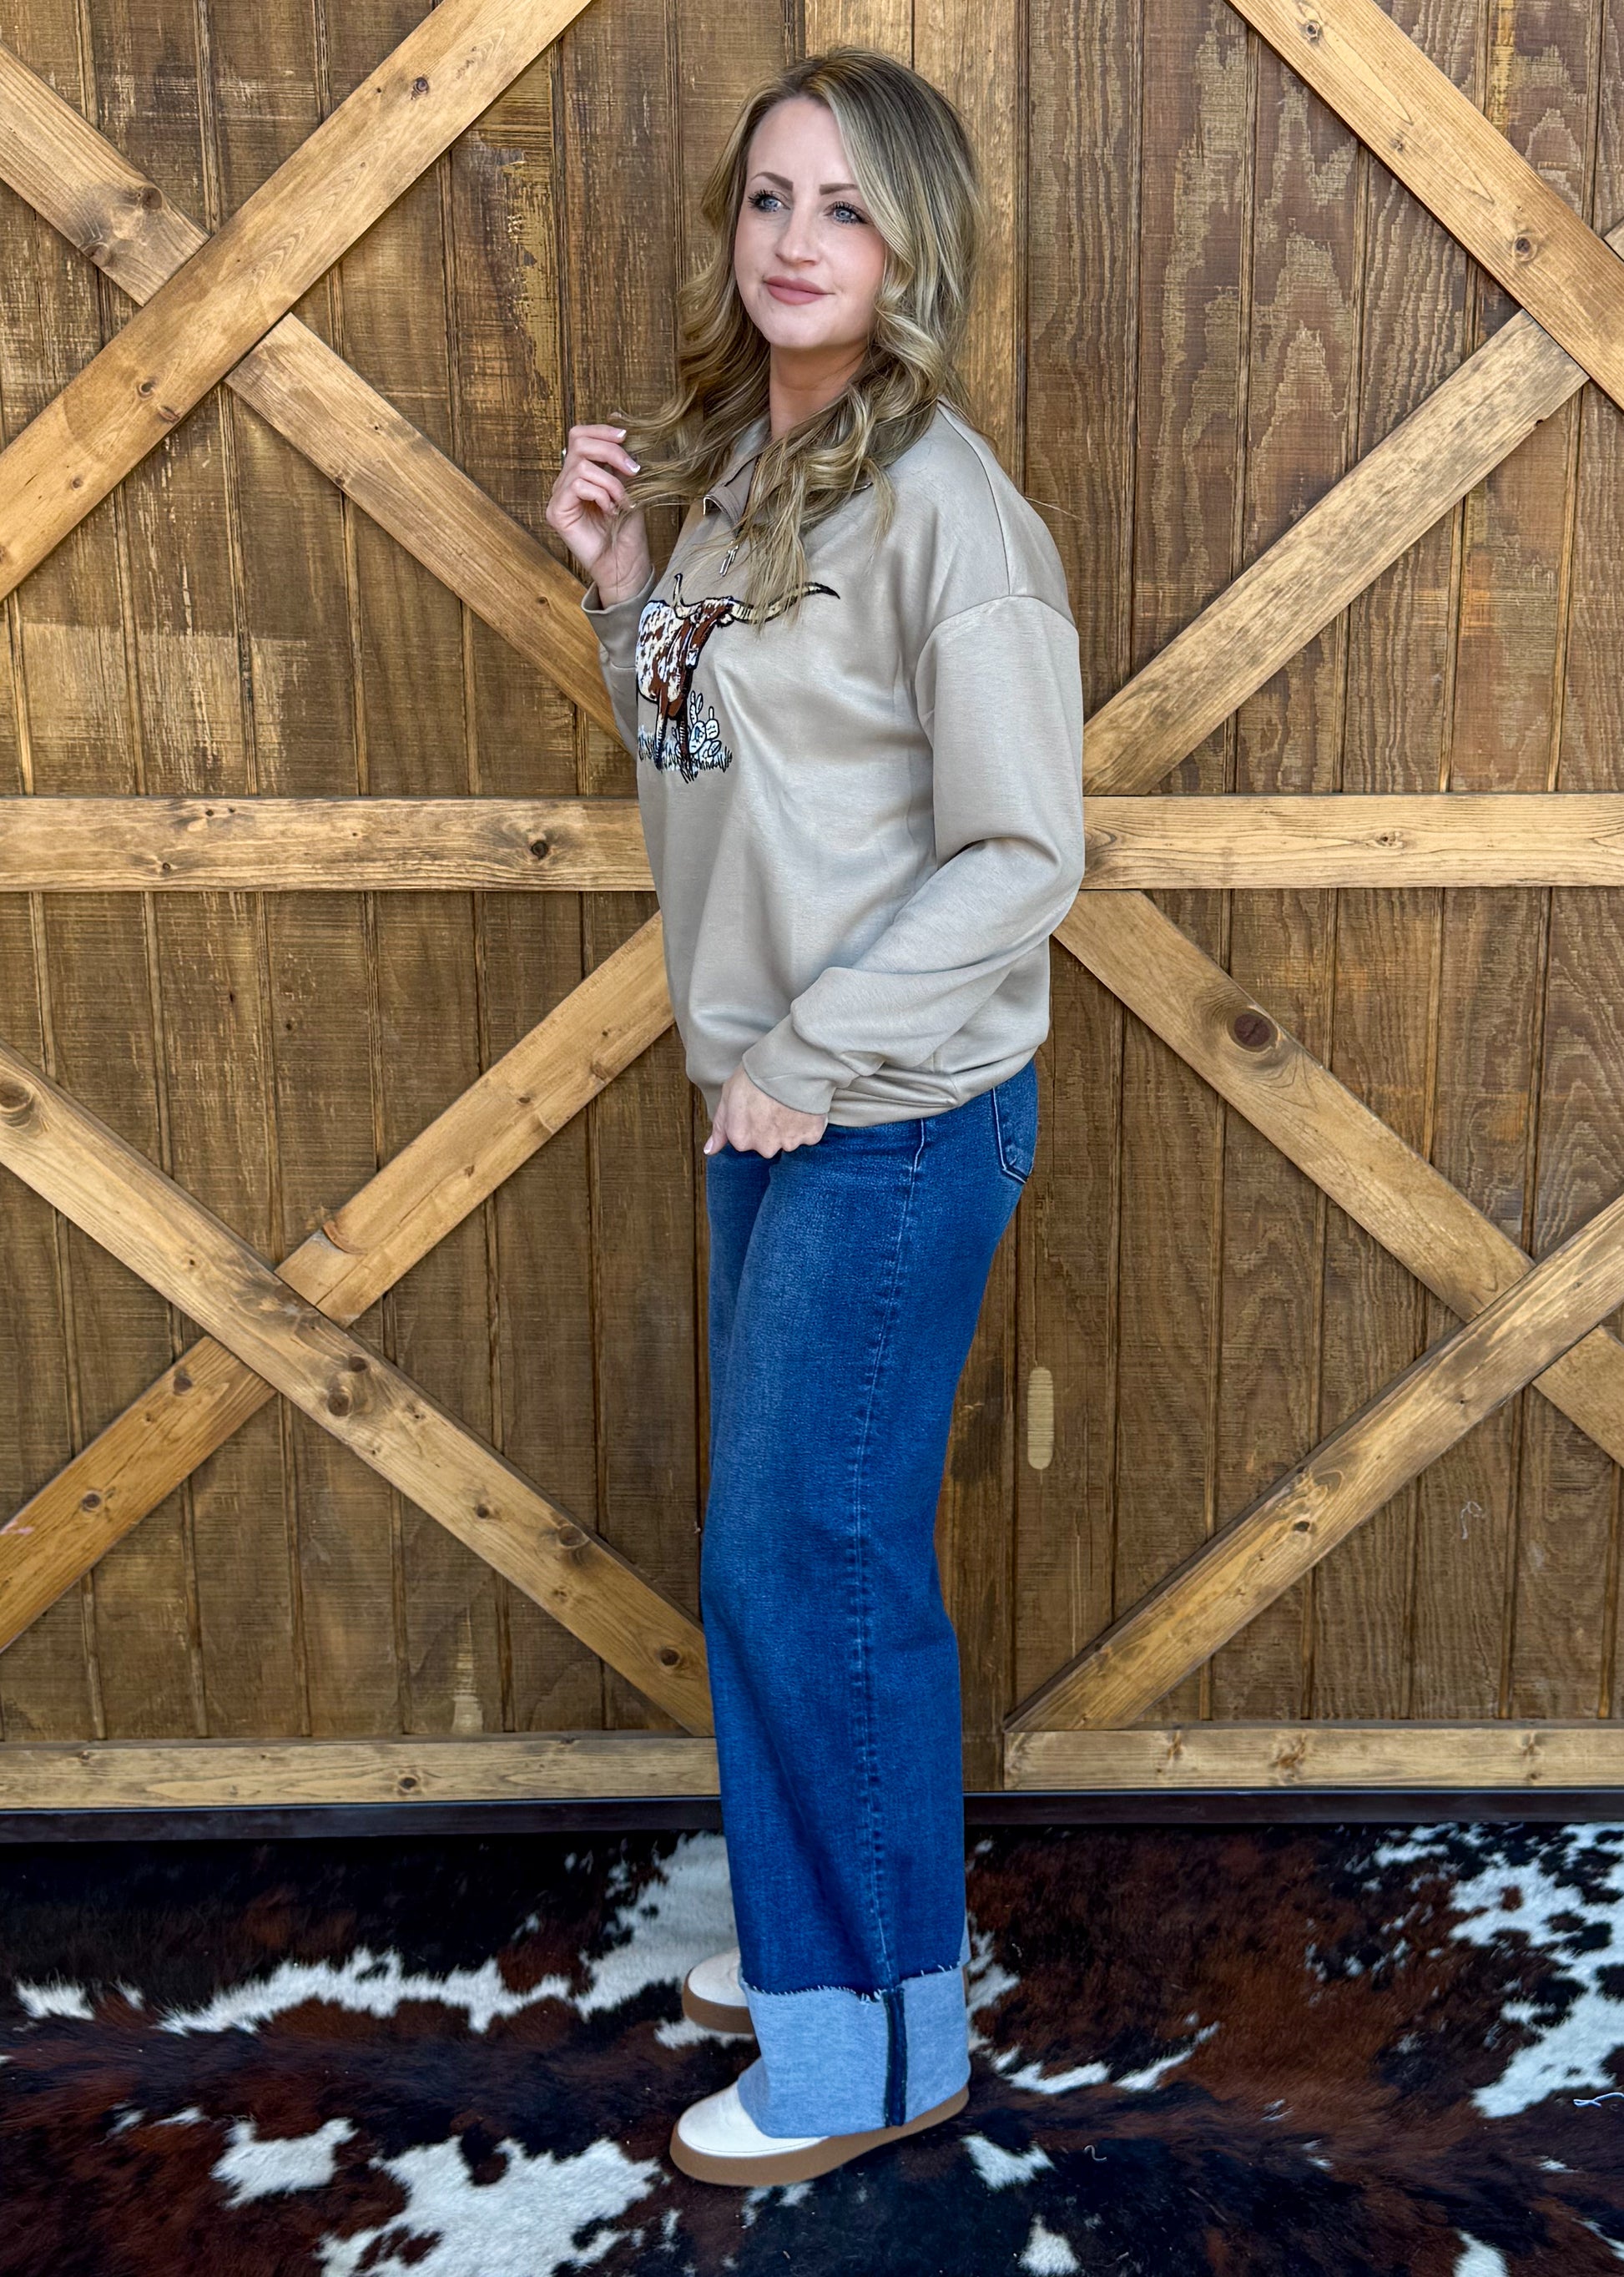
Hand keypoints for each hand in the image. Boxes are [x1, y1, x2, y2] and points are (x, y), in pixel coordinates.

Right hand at [546, 421, 651, 601]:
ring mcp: (559, 497)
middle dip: (610, 451)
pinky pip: (576, 486)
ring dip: (610, 482)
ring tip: (623, 501)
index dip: (602, 430)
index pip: (581, 436)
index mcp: (582, 473)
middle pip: (578, 442)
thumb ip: (622, 463)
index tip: (626, 436)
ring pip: (581, 466)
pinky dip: (599, 494)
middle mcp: (566, 482)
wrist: (625, 565)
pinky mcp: (556, 512)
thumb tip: (623, 429)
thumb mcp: (631, 488)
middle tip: (633, 469)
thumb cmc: (628, 531)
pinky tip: (609, 510)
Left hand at [704, 1066, 826, 1157]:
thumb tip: (710, 1150)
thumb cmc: (756, 1077)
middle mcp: (765, 1147)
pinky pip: (809, 1136)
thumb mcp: (728, 1097)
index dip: (751, 1123)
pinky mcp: (811, 1136)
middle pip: (768, 1144)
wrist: (788, 1065)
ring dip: (790, 1127)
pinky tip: (803, 1108)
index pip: (745, 1140)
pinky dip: (808, 1125)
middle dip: (770, 1130)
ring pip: (789, 1141)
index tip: (756, 1108)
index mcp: (741, 1139)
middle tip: (773, 1105)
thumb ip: (720, 1128)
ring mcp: (789, 1143)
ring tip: (789, 1104)